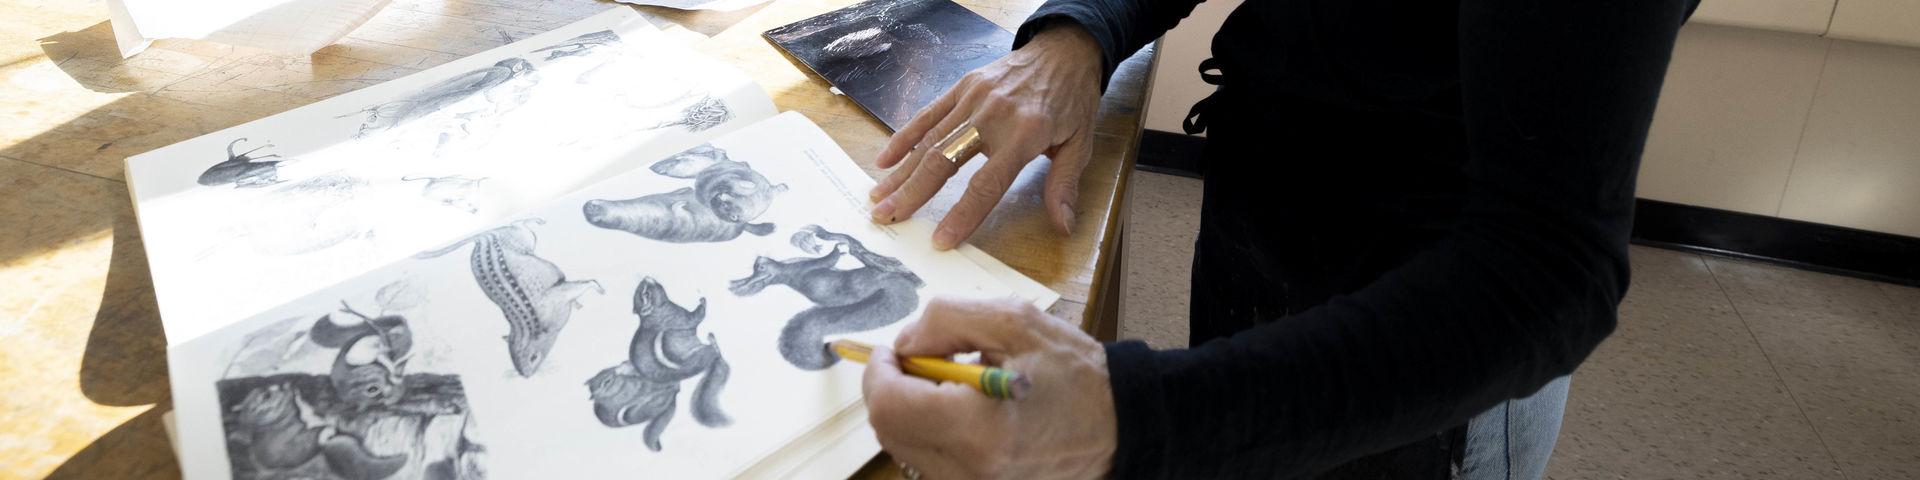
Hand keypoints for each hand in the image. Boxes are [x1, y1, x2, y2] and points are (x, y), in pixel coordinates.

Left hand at [862, 297, 1115, 478]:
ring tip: (951, 384)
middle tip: (920, 359)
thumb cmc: (1076, 373)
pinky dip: (929, 430)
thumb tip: (903, 343)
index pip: (890, 405)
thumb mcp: (1014, 322)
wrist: (1119, 424)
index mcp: (978, 427)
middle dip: (891, 388)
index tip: (890, 349)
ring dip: (910, 409)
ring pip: (904, 446)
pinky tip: (960, 409)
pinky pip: (928, 460)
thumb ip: (945, 320)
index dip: (879, 371)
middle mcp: (970, 469)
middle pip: (888, 430)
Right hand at [869, 24, 1103, 249]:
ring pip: (929, 139)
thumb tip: (1063, 226)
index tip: (940, 239)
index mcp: (1025, 135)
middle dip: (912, 193)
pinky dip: (904, 137)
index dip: (963, 214)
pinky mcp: (962, 87)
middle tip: (885, 218)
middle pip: (944, 160)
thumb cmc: (1072, 100)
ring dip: (901, 172)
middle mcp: (993, 115)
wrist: (1065, 50)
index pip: (986, 183)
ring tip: (877, 197)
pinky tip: (884, 159)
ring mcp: (974, 98)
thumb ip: (1064, 185)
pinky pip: (928, 114)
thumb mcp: (1081, 144)